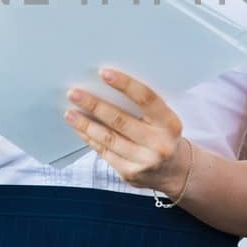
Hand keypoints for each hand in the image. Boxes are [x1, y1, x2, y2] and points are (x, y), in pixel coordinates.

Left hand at [64, 67, 187, 196]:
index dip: (125, 84)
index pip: (146, 99)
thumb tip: (105, 87)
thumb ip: (142, 106)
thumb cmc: (164, 136)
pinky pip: (104, 153)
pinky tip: (80, 129)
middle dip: (94, 105)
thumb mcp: (164, 120)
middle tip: (74, 93)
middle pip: (121, 120)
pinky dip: (90, 138)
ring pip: (108, 139)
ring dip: (85, 124)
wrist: (176, 171)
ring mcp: (145, 161)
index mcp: (170, 123)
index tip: (103, 72)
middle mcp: (159, 143)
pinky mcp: (130, 173)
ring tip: (70, 113)